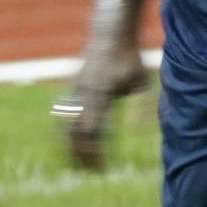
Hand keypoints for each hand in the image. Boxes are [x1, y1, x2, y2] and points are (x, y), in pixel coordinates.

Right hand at [56, 41, 150, 170]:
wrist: (110, 35)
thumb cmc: (129, 59)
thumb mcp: (141, 82)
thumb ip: (142, 106)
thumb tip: (140, 132)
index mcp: (100, 93)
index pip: (94, 129)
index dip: (95, 150)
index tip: (101, 167)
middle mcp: (83, 94)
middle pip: (77, 131)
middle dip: (82, 154)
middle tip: (91, 172)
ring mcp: (75, 91)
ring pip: (66, 124)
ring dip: (70, 146)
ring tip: (76, 164)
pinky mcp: (72, 89)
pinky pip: (64, 115)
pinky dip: (64, 132)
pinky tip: (69, 144)